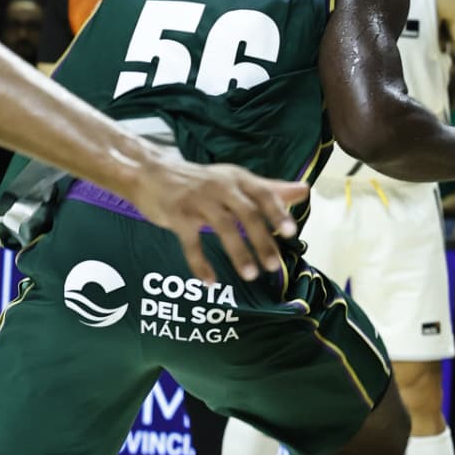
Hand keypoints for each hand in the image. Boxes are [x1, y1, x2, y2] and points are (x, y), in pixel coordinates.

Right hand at [129, 155, 305, 283]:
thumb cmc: (201, 181)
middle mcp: (220, 186)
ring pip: (223, 227)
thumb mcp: (235, 180)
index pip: (263, 194)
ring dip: (238, 253)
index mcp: (237, 179)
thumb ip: (269, 189)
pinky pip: (191, 242)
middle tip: (274, 266)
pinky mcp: (176, 215)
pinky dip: (200, 263)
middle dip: (262, 241)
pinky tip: (210, 281)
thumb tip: (305, 190)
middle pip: (247, 213)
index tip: (291, 233)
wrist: (150, 172)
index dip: (277, 212)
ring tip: (251, 275)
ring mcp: (197, 200)